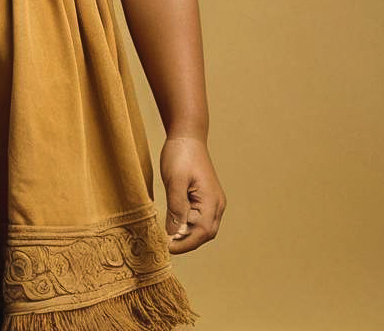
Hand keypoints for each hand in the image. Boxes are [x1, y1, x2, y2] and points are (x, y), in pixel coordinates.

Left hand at [159, 135, 225, 252]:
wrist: (187, 135)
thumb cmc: (181, 155)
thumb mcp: (175, 181)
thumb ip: (176, 208)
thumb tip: (174, 234)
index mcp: (212, 201)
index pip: (203, 232)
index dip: (186, 244)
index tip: (168, 248)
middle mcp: (216, 204)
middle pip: (205, 233)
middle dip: (187, 241)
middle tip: (166, 244)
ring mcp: (212, 200)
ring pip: (202, 227)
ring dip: (187, 234)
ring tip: (168, 235)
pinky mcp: (205, 197)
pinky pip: (199, 217)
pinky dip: (187, 224)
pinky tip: (174, 222)